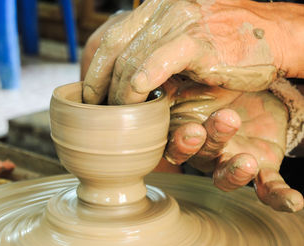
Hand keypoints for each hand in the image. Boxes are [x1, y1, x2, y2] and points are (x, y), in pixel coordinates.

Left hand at [83, 0, 303, 104]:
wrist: (272, 36)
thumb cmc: (226, 45)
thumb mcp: (183, 47)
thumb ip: (154, 59)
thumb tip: (128, 87)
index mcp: (156, 8)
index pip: (112, 38)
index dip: (96, 68)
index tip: (91, 93)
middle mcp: (163, 9)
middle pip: (115, 48)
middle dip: (100, 83)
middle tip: (97, 110)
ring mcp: (179, 22)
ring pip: (131, 60)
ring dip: (119, 93)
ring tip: (118, 116)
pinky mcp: (196, 41)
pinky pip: (156, 64)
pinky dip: (138, 84)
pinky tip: (133, 99)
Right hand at [163, 75, 302, 211]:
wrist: (256, 80)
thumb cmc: (217, 74)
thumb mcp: (193, 64)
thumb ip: (167, 71)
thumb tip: (136, 80)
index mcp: (184, 126)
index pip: (170, 143)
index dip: (177, 143)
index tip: (189, 129)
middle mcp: (204, 148)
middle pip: (196, 157)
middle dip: (199, 148)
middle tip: (203, 131)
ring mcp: (231, 157)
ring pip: (226, 176)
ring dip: (234, 172)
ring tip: (245, 159)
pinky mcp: (261, 164)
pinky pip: (268, 187)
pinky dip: (279, 197)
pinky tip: (293, 201)